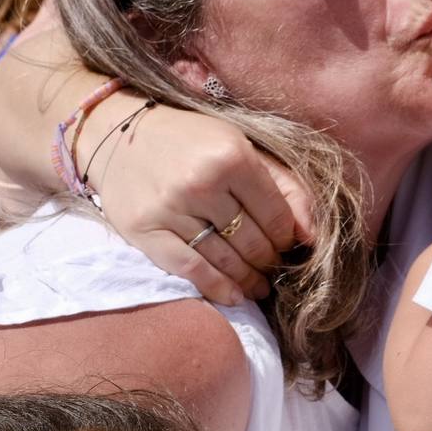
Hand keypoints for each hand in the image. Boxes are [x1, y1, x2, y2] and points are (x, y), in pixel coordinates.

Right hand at [83, 101, 316, 305]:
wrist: (119, 135)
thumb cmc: (191, 141)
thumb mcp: (242, 146)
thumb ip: (283, 185)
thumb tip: (312, 235)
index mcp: (232, 157)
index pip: (275, 215)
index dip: (287, 237)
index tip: (287, 244)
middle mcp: (202, 183)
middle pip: (252, 241)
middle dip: (269, 260)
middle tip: (272, 266)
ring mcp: (171, 210)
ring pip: (225, 259)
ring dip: (248, 279)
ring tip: (259, 286)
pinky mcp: (145, 231)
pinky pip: (189, 270)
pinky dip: (216, 288)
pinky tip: (233, 296)